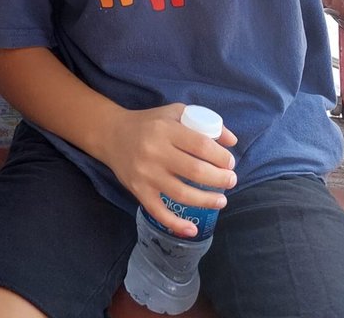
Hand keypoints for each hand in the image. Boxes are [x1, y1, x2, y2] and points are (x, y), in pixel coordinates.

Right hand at [100, 103, 238, 237]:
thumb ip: (204, 122)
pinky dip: (176, 224)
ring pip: (181, 193)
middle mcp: (155, 151)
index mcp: (165, 129)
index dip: (220, 156)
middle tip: (231, 181)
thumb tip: (232, 141)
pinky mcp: (138, 190)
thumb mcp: (175, 113)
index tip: (230, 162)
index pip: (201, 145)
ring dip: (206, 200)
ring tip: (221, 200)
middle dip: (219, 179)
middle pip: (195, 171)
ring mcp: (145, 173)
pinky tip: (192, 229)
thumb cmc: (148, 123)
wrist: (111, 134)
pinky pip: (158, 211)